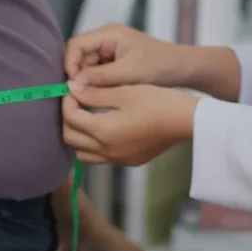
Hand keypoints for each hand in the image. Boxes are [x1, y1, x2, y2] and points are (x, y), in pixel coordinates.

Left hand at [63, 83, 199, 164]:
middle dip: (68, 119)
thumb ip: (94, 93)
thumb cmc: (155, 102)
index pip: (70, 118)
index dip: (67, 102)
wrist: (184, 121)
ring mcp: (118, 159)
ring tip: (88, 117)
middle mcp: (106, 151)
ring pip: (83, 153)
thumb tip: (71, 88)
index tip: (73, 89)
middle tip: (77, 102)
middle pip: (71, 139)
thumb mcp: (123, 92)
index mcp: (103, 132)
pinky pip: (101, 157)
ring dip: (79, 136)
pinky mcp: (129, 161)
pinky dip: (95, 145)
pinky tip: (105, 129)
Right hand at [65, 24, 188, 86]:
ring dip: (88, 81)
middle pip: (79, 56)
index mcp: (108, 33)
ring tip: (92, 96)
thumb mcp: (128, 73)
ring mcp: (110, 51)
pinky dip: (97, 83)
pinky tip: (101, 95)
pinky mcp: (115, 62)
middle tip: (80, 95)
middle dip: (78, 75)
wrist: (183, 69)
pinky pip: (98, 72)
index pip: (76, 44)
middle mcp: (106, 39)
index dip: (70, 63)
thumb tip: (73, 85)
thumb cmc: (159, 66)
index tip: (72, 84)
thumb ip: (100, 78)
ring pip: (87, 66)